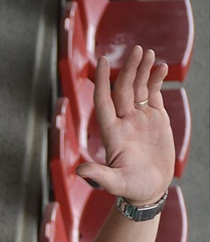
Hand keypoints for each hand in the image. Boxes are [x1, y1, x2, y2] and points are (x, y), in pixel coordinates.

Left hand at [76, 46, 174, 205]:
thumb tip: (79, 171)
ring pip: (138, 88)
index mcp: (112, 132)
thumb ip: (99, 175)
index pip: (104, 101)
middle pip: (123, 89)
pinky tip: (161, 67)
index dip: (101, 81)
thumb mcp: (115, 183)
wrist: (150, 191)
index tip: (102, 61)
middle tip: (138, 50)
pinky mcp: (155, 119)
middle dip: (129, 69)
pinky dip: (156, 80)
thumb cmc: (131, 189)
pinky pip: (153, 94)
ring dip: (142, 70)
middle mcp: (124, 122)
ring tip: (149, 53)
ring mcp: (139, 119)